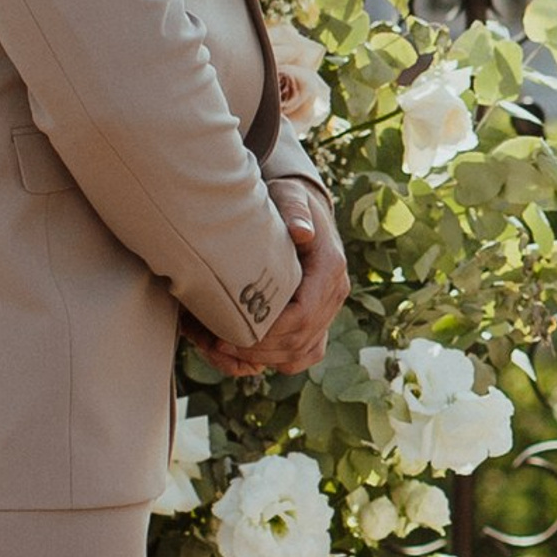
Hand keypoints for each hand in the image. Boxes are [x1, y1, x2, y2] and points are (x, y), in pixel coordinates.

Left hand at [201, 178, 348, 377]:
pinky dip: (280, 360)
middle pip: (301, 339)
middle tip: (220, 345)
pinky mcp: (320, 317)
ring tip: (229, 350)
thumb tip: (302, 231)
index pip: (304, 314)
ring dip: (267, 358)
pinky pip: (306, 352)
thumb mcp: (290, 196)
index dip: (269, 332)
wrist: (304, 207)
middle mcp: (335, 292)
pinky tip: (252, 355)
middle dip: (261, 349)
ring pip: (304, 351)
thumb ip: (295, 211)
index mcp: (330, 268)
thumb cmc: (290, 200)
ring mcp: (329, 308)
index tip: (233, 333)